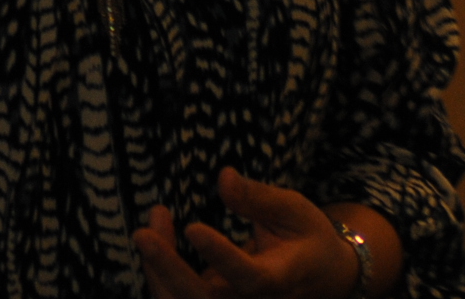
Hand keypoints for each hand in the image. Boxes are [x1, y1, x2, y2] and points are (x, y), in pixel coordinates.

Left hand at [134, 169, 362, 298]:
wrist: (322, 279)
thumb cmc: (307, 240)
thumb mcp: (293, 211)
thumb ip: (258, 198)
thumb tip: (223, 177)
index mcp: (277, 281)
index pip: (247, 277)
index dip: (220, 256)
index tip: (193, 227)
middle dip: (168, 269)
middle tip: (143, 234)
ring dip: (158, 269)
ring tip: (149, 227)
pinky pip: (178, 297)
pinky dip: (161, 272)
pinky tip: (156, 237)